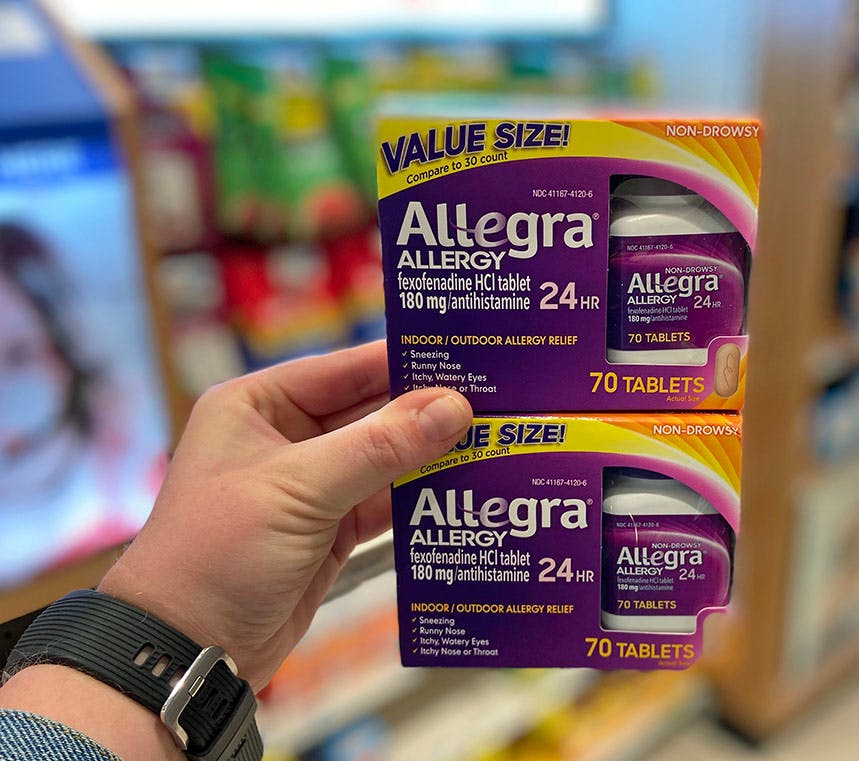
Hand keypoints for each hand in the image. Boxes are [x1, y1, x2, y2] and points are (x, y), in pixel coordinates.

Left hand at [99, 340, 471, 689]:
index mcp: (258, 404)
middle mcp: (284, 437)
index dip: (404, 361)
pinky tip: (462, 489)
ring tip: (493, 441)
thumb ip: (380, 446)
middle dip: (427, 411)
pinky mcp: (329, 530)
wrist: (185, 649)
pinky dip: (420, 499)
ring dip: (430, 456)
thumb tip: (453, 407)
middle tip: (496, 402)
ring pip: (384, 459)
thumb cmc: (217, 552)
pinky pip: (384, 502)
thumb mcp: (300, 489)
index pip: (345, 367)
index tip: (467, 356)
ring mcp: (309, 486)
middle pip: (371, 412)